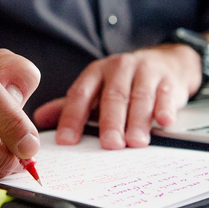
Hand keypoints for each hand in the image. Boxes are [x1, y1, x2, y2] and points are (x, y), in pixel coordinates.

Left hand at [33, 44, 200, 148]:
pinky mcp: (169, 80)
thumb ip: (71, 106)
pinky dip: (165, 109)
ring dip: (138, 121)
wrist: (166, 62)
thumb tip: (39, 120)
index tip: (66, 141)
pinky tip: (164, 122)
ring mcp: (145, 72)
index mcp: (96, 72)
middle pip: (113, 97)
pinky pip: (166, 95)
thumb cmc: (125, 82)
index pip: (80, 94)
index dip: (72, 117)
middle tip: (109, 144)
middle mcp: (119, 69)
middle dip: (110, 122)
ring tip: (135, 142)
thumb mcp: (96, 90)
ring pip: (140, 97)